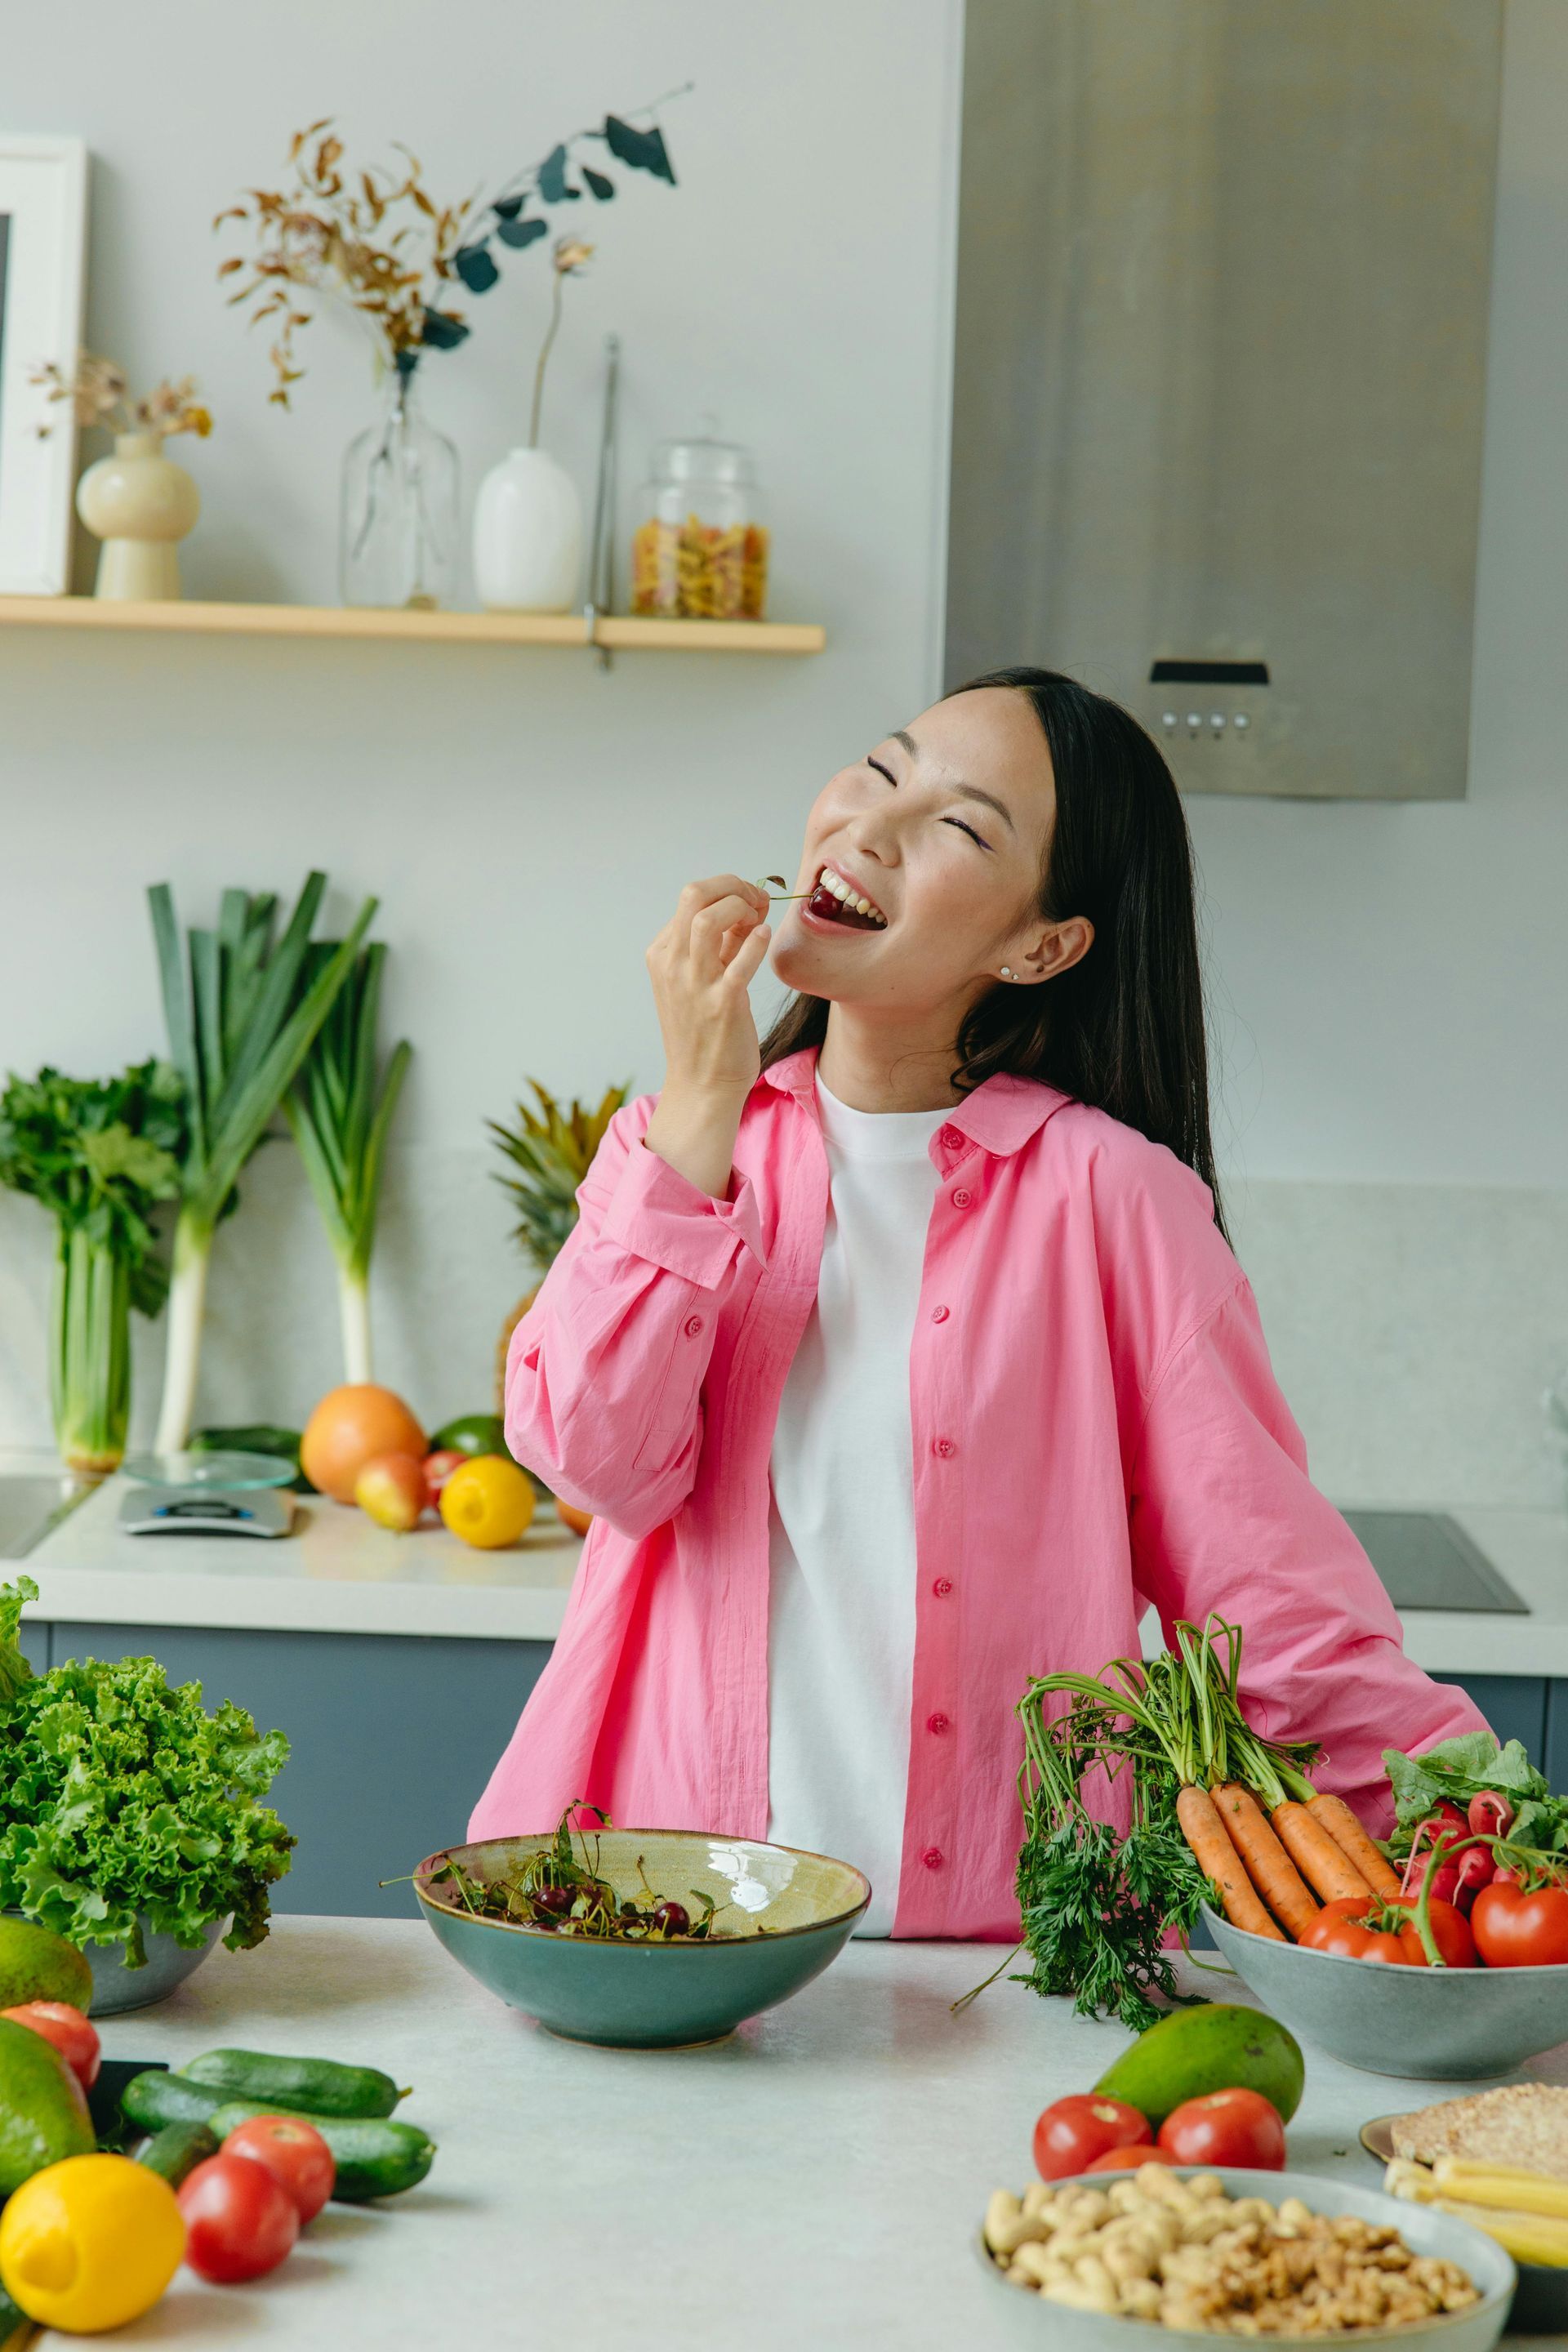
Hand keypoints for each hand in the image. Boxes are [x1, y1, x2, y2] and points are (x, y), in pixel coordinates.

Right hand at [643, 874, 771, 1196]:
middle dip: (733, 886)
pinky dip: (757, 941)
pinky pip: (740, 961)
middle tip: (757, 901)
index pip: (692, 896)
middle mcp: (672, 964)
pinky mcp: (721, 1005)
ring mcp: (694, 984)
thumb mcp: (700, 980)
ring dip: (743, 907)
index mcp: (663, 953)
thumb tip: (741, 909)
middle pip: (694, 894)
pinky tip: (765, 938)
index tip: (751, 903)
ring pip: (709, 918)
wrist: (702, 1086)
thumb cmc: (705, 1032)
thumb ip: (717, 945)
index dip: (728, 890)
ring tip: (760, 920)